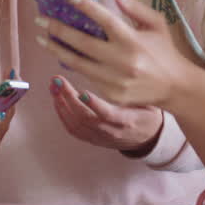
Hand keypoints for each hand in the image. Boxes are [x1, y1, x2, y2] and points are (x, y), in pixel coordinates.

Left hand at [33, 0, 191, 107]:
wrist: (176, 87)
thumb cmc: (164, 50)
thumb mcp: (157, 23)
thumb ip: (135, 7)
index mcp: (133, 40)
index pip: (104, 19)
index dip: (85, 6)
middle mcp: (123, 61)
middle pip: (82, 42)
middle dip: (57, 29)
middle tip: (40, 19)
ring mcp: (115, 80)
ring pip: (77, 63)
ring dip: (56, 49)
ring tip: (41, 37)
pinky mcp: (111, 94)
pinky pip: (86, 76)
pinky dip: (73, 64)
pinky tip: (62, 53)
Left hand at [47, 74, 162, 151]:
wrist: (150, 137)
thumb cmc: (148, 111)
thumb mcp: (147, 99)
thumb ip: (131, 88)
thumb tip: (117, 65)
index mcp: (127, 120)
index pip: (108, 115)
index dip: (94, 105)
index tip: (82, 92)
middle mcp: (111, 131)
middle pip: (85, 118)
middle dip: (68, 98)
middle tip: (58, 80)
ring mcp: (100, 137)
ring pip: (76, 124)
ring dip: (61, 105)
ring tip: (53, 86)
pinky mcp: (93, 140)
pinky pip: (73, 130)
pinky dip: (62, 114)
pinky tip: (57, 100)